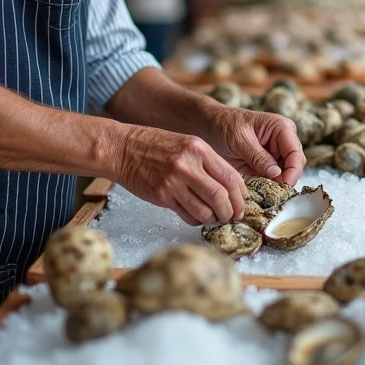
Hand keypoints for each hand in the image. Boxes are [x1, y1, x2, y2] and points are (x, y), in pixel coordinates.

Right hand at [114, 126, 246, 226]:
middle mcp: (188, 165)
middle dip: (231, 211)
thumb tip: (231, 187)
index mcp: (199, 149)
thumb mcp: (187, 144)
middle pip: (221, 197)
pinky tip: (197, 216)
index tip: (241, 202)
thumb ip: (208, 162)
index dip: (241, 195)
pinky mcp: (162, 196)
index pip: (231, 177)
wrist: (122, 148)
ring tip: (215, 218)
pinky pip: (188, 215)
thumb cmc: (156, 146)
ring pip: (205, 210)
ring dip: (214, 219)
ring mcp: (174, 182)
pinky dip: (197, 220)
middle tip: (232, 217)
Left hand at [205, 106, 304, 186]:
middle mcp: (283, 141)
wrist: (210, 127)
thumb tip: (277, 174)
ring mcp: (276, 154)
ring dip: (277, 185)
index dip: (293, 171)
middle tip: (273, 193)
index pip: (295, 153)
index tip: (284, 185)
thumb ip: (258, 157)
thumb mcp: (240, 140)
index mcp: (282, 128)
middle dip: (286, 179)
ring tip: (264, 193)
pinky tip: (259, 191)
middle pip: (295, 165)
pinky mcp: (266, 165)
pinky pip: (273, 180)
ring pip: (286, 175)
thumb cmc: (225, 125)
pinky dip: (268, 187)